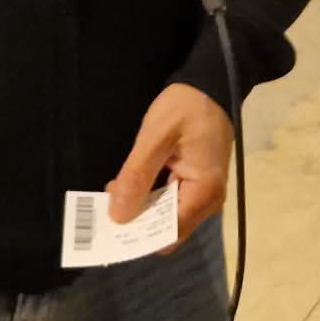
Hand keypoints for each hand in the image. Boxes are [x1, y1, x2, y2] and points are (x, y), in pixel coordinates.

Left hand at [108, 82, 232, 242]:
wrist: (209, 86)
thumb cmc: (185, 108)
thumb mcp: (155, 136)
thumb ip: (137, 177)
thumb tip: (118, 217)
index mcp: (204, 192)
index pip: (168, 235)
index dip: (138, 233)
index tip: (110, 221)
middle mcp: (209, 202)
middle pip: (167, 230)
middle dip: (136, 219)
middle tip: (110, 196)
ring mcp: (205, 195)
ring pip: (166, 218)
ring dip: (141, 207)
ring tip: (118, 187)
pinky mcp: (198, 186)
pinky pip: (171, 203)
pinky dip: (150, 197)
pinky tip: (134, 182)